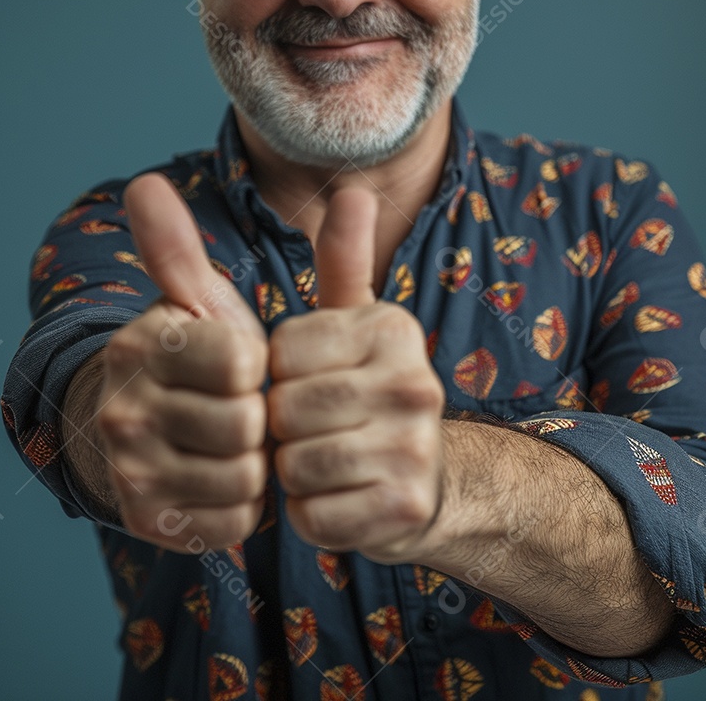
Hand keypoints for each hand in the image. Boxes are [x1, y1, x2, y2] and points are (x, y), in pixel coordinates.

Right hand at [96, 173, 267, 550]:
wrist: (146, 436)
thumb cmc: (194, 358)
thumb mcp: (192, 300)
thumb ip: (179, 246)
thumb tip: (144, 183)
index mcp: (142, 346)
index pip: (244, 363)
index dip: (260, 366)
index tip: (244, 365)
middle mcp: (123, 409)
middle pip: (246, 425)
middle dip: (260, 418)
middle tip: (243, 409)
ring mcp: (131, 471)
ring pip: (244, 477)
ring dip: (256, 462)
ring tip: (237, 444)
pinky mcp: (147, 521)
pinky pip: (235, 520)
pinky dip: (244, 503)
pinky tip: (225, 479)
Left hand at [267, 187, 444, 561]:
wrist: (428, 477)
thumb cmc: (368, 389)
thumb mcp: (356, 322)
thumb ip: (343, 258)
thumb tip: (353, 189)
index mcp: (391, 329)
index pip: (282, 350)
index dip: (276, 373)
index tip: (304, 380)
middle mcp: (414, 383)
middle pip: (286, 409)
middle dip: (282, 426)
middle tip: (311, 428)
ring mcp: (415, 448)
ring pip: (296, 464)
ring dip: (294, 472)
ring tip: (324, 459)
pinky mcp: (405, 508)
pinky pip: (313, 516)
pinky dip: (312, 515)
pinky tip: (339, 497)